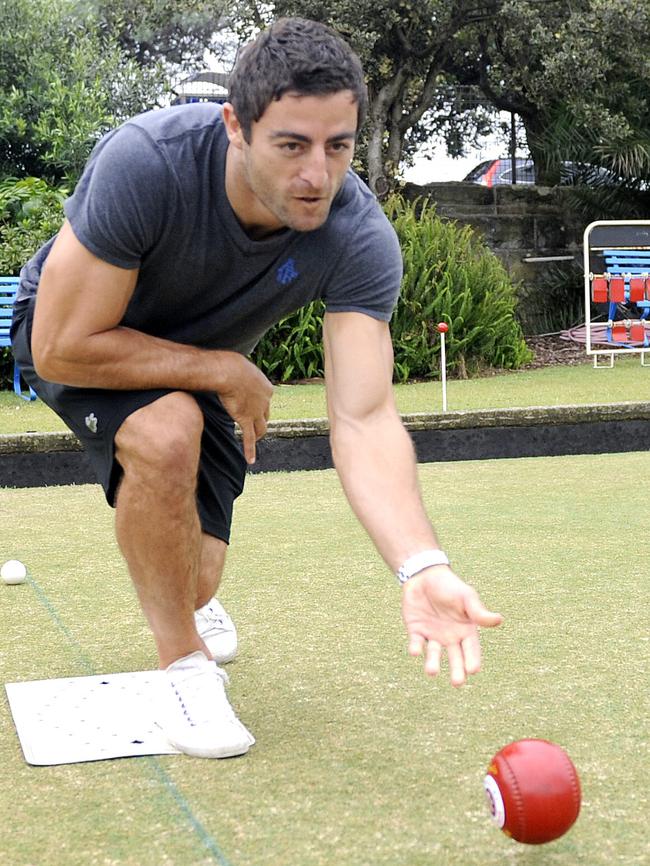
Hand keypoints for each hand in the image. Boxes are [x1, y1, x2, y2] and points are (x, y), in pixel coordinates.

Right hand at [215, 352, 272, 463]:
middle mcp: (265, 401)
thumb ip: (238, 373)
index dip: (260, 405)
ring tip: (255, 440)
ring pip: (261, 428)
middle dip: (261, 421)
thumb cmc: (230, 365)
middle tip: (255, 425)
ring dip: (258, 435)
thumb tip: (227, 369)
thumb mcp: (239, 368)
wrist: (230, 371)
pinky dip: (250, 450)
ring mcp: (257, 412)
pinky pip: (249, 438)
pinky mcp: (246, 419)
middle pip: (266, 415)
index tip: (253, 407)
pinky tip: (251, 460)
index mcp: (266, 387)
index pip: (265, 400)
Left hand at [401, 566, 502, 685]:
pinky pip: (416, 642)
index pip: (471, 650)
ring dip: (432, 663)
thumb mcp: (466, 597)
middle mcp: (450, 638)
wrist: (425, 576)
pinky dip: (415, 647)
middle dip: (456, 671)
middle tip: (457, 682)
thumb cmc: (451, 586)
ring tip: (432, 671)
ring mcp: (432, 635)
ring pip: (433, 654)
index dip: (472, 660)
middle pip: (454, 658)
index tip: (473, 669)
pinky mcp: (416, 631)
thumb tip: (499, 619)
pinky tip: (415, 651)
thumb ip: (478, 611)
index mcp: (466, 631)